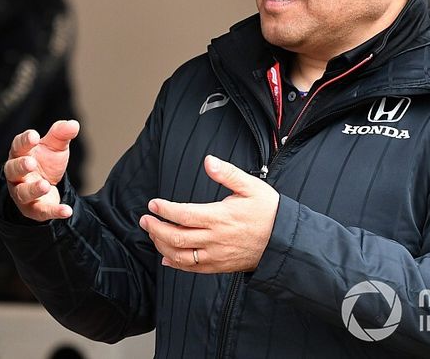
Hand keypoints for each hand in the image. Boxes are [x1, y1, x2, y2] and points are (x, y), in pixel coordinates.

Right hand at [3, 119, 79, 221]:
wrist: (48, 185)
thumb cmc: (46, 161)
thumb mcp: (55, 146)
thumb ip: (61, 134)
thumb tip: (74, 124)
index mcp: (20, 154)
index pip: (18, 146)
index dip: (24, 141)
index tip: (34, 136)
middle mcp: (16, 175)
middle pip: (13, 169)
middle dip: (21, 166)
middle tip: (31, 163)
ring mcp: (22, 193)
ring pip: (22, 193)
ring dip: (33, 189)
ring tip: (45, 185)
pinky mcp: (33, 209)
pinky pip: (41, 211)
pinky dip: (53, 211)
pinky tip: (67, 210)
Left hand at [139, 155, 279, 272]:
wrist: (285, 241)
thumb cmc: (269, 211)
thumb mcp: (251, 186)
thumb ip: (227, 173)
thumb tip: (209, 161)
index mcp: (220, 217)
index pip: (183, 215)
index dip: (164, 210)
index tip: (153, 204)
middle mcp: (215, 239)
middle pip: (176, 238)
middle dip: (155, 229)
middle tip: (145, 220)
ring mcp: (217, 255)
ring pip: (180, 256)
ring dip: (162, 246)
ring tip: (153, 234)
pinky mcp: (220, 266)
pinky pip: (193, 269)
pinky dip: (176, 264)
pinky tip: (167, 257)